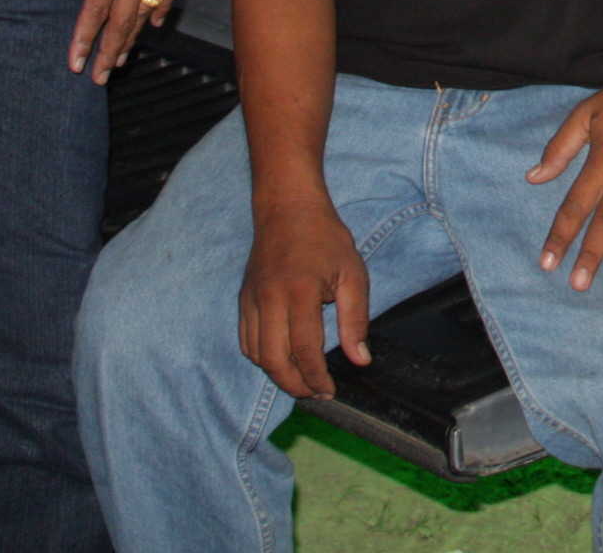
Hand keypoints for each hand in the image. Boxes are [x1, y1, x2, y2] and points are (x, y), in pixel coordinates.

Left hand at [72, 0, 203, 80]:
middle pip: (123, 19)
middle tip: (99, 76)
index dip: (84, 37)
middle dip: (109, 51)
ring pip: (146, 8)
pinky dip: (160, 7)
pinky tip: (154, 21)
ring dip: (132, 37)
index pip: (96, 7)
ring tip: (121, 59)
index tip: (76, 61)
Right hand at [239, 196, 369, 396]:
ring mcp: (251, 300)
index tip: (330, 391)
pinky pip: (246, 340)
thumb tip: (360, 360)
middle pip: (273, 360)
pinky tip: (281, 360)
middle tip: (315, 393)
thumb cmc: (326, 238)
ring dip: (277, 374)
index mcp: (299, 292)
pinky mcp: (243, 299)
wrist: (287, 207)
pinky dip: (261, 358)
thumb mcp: (353, 274)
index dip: (316, 377)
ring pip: (256, 354)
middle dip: (294, 385)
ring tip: (301, 380)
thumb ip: (356, 320)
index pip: (303, 350)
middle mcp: (269, 300)